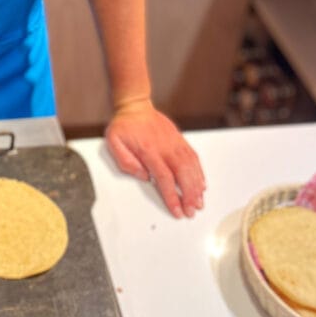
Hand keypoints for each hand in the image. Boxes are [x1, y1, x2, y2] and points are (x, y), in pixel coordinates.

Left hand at [104, 99, 205, 218]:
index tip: (177, 210)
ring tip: (199, 201)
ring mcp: (175, 143)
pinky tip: (201, 183)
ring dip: (197, 186)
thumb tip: (143, 177)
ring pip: (191, 167)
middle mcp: (165, 147)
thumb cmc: (124, 125)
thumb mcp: (114, 143)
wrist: (135, 106)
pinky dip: (199, 171)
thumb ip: (126, 162)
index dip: (172, 196)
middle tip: (191, 210)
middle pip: (183, 174)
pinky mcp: (180, 139)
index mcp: (149, 151)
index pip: (165, 178)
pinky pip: (193, 157)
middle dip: (189, 195)